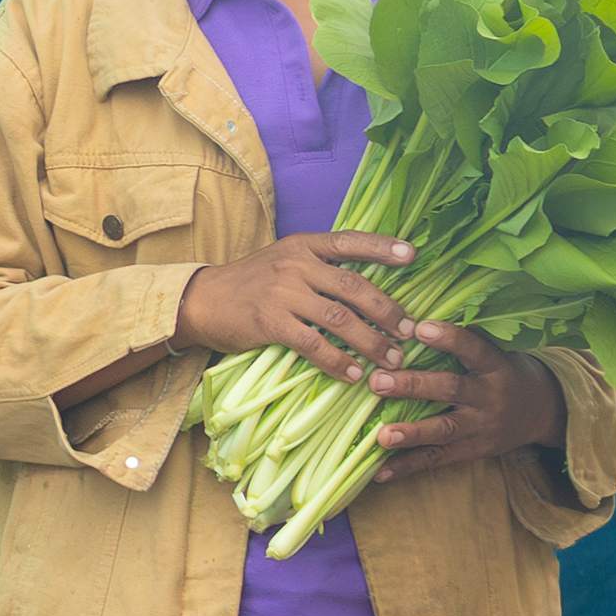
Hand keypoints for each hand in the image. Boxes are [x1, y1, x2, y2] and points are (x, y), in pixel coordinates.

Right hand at [172, 232, 419, 385]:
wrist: (202, 300)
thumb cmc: (250, 283)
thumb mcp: (283, 261)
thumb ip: (318, 266)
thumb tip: (367, 287)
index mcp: (302, 245)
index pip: (349, 241)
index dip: (382, 247)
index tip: (413, 255)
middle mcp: (295, 264)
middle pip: (353, 286)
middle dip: (387, 311)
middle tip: (409, 332)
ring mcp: (282, 293)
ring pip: (340, 318)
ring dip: (371, 342)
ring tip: (392, 360)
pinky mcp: (270, 322)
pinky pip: (314, 344)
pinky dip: (338, 362)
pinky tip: (354, 374)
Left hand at [369, 322, 565, 478]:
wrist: (542, 411)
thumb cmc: (504, 371)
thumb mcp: (495, 352)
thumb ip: (462, 340)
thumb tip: (412, 317)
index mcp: (494, 365)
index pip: (472, 348)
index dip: (448, 338)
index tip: (418, 328)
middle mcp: (489, 397)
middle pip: (451, 390)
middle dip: (413, 386)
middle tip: (377, 381)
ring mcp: (481, 427)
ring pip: (444, 430)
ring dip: (411, 434)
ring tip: (381, 437)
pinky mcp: (472, 451)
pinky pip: (438, 460)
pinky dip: (407, 466)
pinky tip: (379, 472)